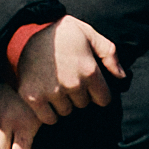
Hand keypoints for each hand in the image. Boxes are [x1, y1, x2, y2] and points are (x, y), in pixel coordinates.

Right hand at [0, 7, 122, 148]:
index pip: (104, 99)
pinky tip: (46, 98)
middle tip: (67, 80)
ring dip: (63, 103)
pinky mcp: (33, 97)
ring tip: (55, 86)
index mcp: (89, 70)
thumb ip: (109, 54)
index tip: (88, 85)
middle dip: (79, 95)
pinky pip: (49, 118)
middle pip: (83, 105)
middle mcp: (72, 84)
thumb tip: (122, 77)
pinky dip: (48, 113)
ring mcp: (52, 91)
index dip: (98, 92)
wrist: (26, 30)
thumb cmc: (62, 33)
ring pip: (66, 111)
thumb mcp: (89, 34)